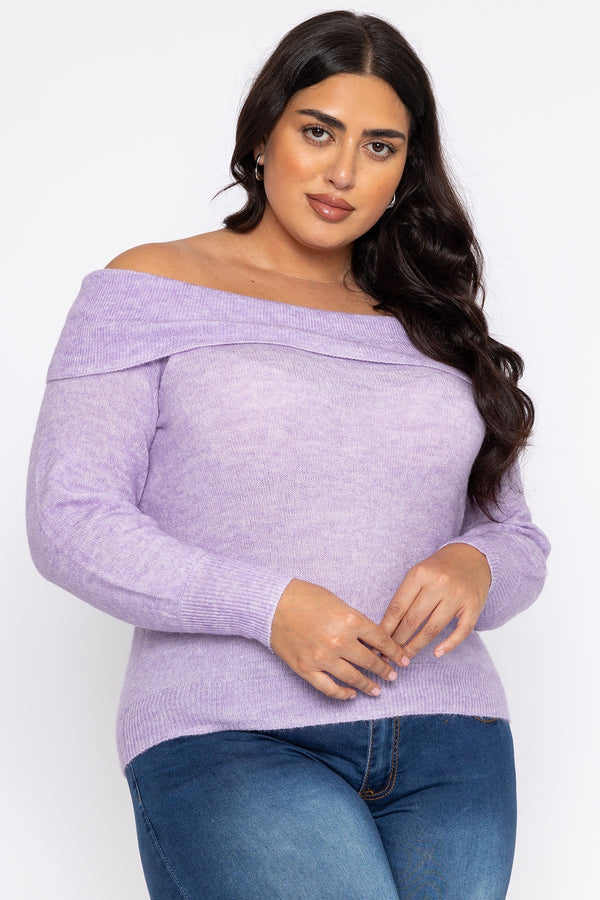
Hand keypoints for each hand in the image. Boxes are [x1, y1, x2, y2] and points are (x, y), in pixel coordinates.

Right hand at [271, 578, 408, 699]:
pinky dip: (343, 694)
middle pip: (371, 661)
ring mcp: (323, 658)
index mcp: (351, 620)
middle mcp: (340, 641)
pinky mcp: (307, 669)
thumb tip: (371, 639)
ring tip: (377, 690)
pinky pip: (329, 688)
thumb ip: (355, 621)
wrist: (271, 603)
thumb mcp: (338, 602)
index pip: (381, 641)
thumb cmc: (304, 597)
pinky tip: (351, 694)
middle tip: (393, 676)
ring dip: (369, 685)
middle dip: (385, 670)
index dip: (395, 652)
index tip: (403, 660)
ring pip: (354, 678)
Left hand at [380, 543, 490, 661]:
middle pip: (413, 620)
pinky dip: (448, 645)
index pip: (398, 607)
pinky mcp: (474, 605)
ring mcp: (458, 595)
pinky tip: (437, 653)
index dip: (386, 628)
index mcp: (420, 574)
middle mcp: (439, 583)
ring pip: (433, 629)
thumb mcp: (419, 572)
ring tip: (405, 657)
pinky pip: (461, 631)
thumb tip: (386, 626)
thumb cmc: (439, 568)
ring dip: (416, 646)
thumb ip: (405, 595)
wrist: (473, 556)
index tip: (377, 642)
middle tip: (389, 655)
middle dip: (398, 641)